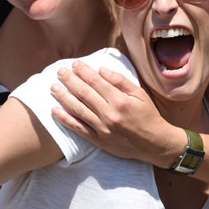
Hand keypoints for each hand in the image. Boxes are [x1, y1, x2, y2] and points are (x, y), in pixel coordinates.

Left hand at [49, 62, 177, 166]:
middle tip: (60, 71)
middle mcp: (109, 114)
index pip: (96, 82)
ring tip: (54, 87)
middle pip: (84, 94)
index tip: (75, 64)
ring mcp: (102, 129)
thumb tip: (101, 70)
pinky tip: (55, 111)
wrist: (154, 144)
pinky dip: (65, 119)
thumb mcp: (140, 94)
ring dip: (63, 97)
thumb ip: (120, 81)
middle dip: (70, 80)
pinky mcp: (99, 140)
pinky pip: (78, 128)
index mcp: (120, 101)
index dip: (83, 72)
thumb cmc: (148, 116)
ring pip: (78, 110)